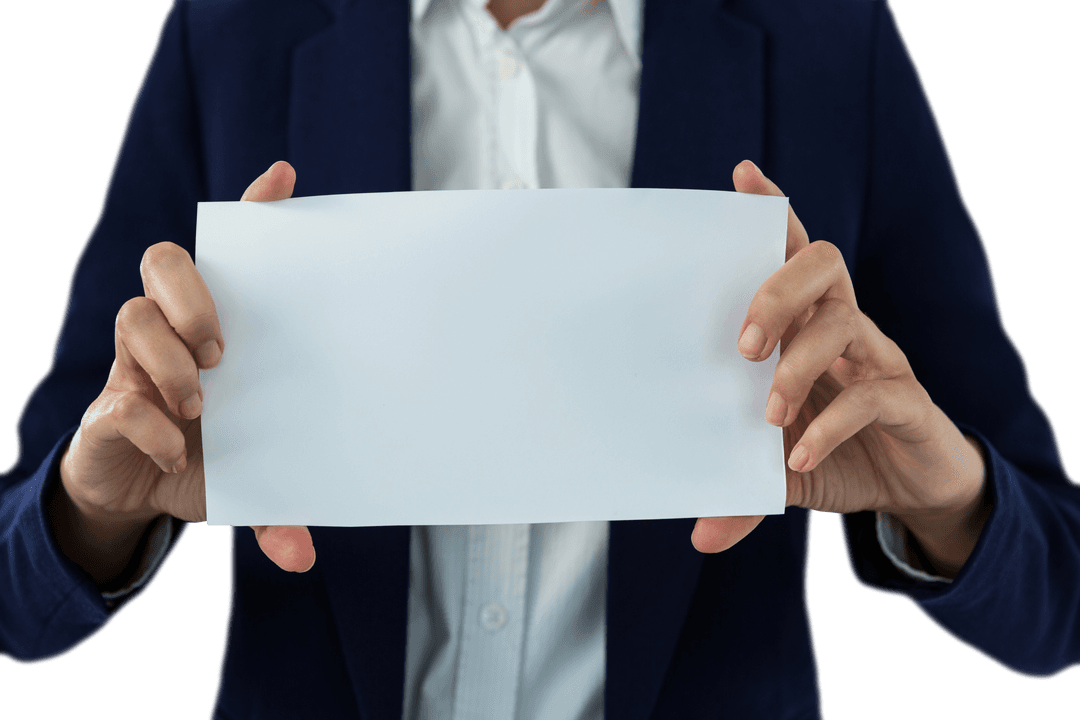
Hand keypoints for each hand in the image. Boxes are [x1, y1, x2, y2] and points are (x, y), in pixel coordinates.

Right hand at [57, 161, 314, 578]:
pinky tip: (173, 450)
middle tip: (223, 346)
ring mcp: (134, 366)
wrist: (141, 496)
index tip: (286, 179)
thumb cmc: (208, 459)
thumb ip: (282, 506)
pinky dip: (149, 424)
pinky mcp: (107, 408)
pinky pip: (119, 399)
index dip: (254, 210)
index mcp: (217, 331)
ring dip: (169, 358)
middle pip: (163, 262)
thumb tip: (301, 556)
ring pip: (132, 318)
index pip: (231, 255)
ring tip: (200, 406)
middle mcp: (173, 335)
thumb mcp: (253, 478)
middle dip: (192, 290)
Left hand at [691, 161, 987, 564]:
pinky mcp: (905, 400)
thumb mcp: (778, 468)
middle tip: (742, 343)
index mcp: (807, 324)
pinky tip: (799, 453)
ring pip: (847, 322)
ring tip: (768, 409)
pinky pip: (874, 395)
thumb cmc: (835, 451)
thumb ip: (738, 491)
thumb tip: (698, 535)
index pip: (791, 252)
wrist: (909, 488)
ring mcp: (877, 360)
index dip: (772, 211)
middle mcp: (844, 328)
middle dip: (777, 289)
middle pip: (822, 268)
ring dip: (801, 360)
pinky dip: (833, 423)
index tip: (739, 176)